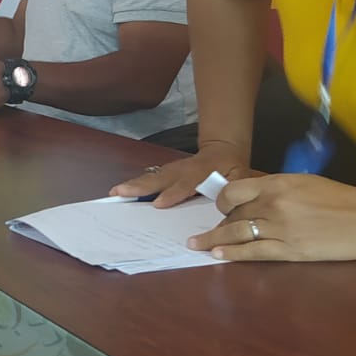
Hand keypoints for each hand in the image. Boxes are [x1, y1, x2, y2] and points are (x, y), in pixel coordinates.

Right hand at [110, 142, 255, 208]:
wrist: (223, 149)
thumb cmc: (232, 168)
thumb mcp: (240, 177)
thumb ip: (234, 190)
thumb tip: (227, 205)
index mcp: (201, 172)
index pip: (186, 184)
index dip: (173, 193)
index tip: (158, 204)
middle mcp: (182, 170)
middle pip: (160, 178)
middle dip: (140, 186)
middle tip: (121, 193)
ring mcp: (172, 169)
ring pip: (151, 177)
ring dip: (133, 185)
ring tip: (115, 192)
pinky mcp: (166, 171)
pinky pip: (150, 177)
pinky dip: (134, 183)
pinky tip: (120, 190)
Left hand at [188, 174, 355, 261]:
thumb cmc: (340, 198)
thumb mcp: (304, 182)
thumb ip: (275, 188)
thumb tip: (253, 200)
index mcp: (277, 184)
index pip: (234, 191)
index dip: (222, 201)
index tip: (220, 208)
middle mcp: (273, 204)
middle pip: (234, 214)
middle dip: (220, 223)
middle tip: (207, 231)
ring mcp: (280, 228)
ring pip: (237, 233)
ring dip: (214, 240)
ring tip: (197, 245)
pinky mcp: (290, 251)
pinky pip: (254, 252)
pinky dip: (233, 254)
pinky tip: (218, 255)